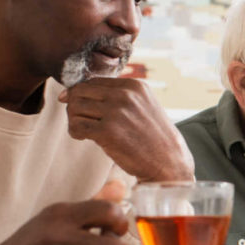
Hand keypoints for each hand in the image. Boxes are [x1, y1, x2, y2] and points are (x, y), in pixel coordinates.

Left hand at [61, 77, 193, 181]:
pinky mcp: (108, 131)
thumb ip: (119, 96)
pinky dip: (75, 132)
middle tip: (81, 119)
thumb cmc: (153, 138)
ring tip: (84, 130)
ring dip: (74, 119)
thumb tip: (76, 92)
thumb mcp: (143, 106)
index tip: (78, 105)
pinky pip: (76, 126)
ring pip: (75, 107)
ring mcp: (116, 112)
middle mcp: (125, 95)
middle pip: (80, 91)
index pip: (94, 81)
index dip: (82, 93)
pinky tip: (84, 138)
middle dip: (75, 105)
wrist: (169, 163)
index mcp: (135, 86)